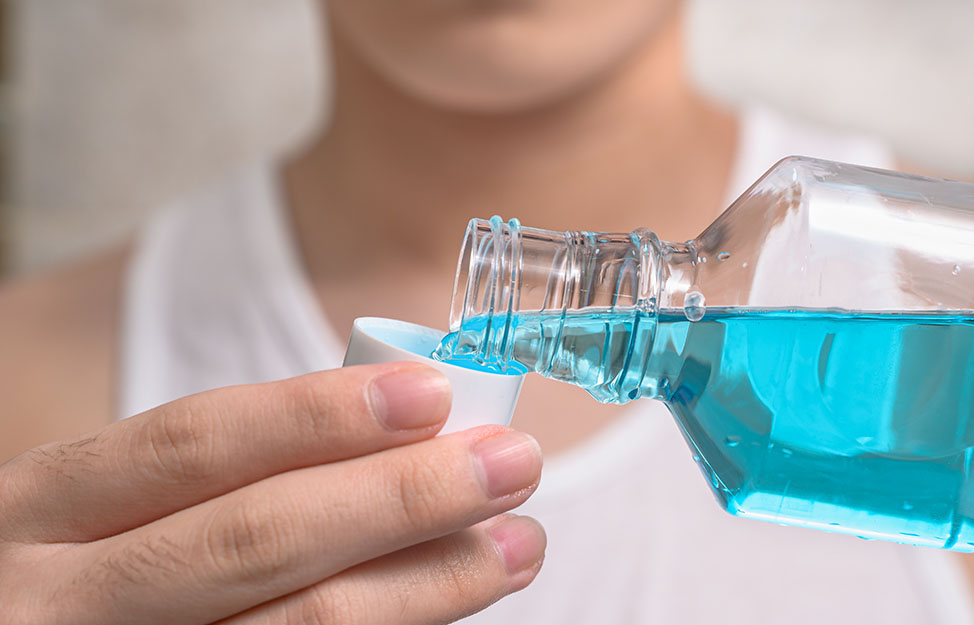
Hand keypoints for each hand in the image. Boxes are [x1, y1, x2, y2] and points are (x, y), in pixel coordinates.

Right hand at [0, 363, 544, 623]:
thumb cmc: (78, 560)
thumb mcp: (99, 503)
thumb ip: (213, 474)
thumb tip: (395, 433)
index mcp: (44, 505)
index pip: (197, 444)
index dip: (320, 416)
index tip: (431, 394)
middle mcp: (63, 599)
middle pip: (258, 540)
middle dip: (401, 498)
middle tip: (510, 464)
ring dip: (425, 586)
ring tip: (513, 545)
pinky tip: (444, 606)